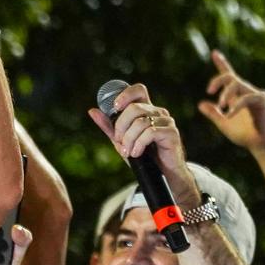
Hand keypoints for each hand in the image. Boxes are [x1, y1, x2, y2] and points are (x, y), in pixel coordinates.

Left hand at [87, 83, 197, 203]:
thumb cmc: (143, 155)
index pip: (138, 90)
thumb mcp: (121, 140)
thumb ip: (109, 126)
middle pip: (134, 107)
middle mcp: (158, 112)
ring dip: (129, 139)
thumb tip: (92, 111)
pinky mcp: (172, 133)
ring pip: (140, 122)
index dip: (125, 94)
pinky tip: (137, 153)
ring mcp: (166, 121)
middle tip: (119, 141)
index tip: (115, 106)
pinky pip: (150, 132)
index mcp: (146, 110)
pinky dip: (139, 144)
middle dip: (121, 125)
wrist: (162, 174)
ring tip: (127, 151)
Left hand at [197, 49, 264, 150]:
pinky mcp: (262, 101)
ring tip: (220, 106)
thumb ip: (213, 114)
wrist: (260, 146)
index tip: (214, 52)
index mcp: (236, 96)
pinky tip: (228, 114)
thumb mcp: (223, 124)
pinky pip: (245, 98)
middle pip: (230, 76)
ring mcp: (255, 95)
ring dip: (225, 94)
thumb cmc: (244, 136)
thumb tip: (201, 103)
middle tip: (209, 91)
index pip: (228, 76)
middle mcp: (246, 92)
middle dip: (217, 80)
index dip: (222, 63)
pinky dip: (235, 106)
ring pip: (237, 84)